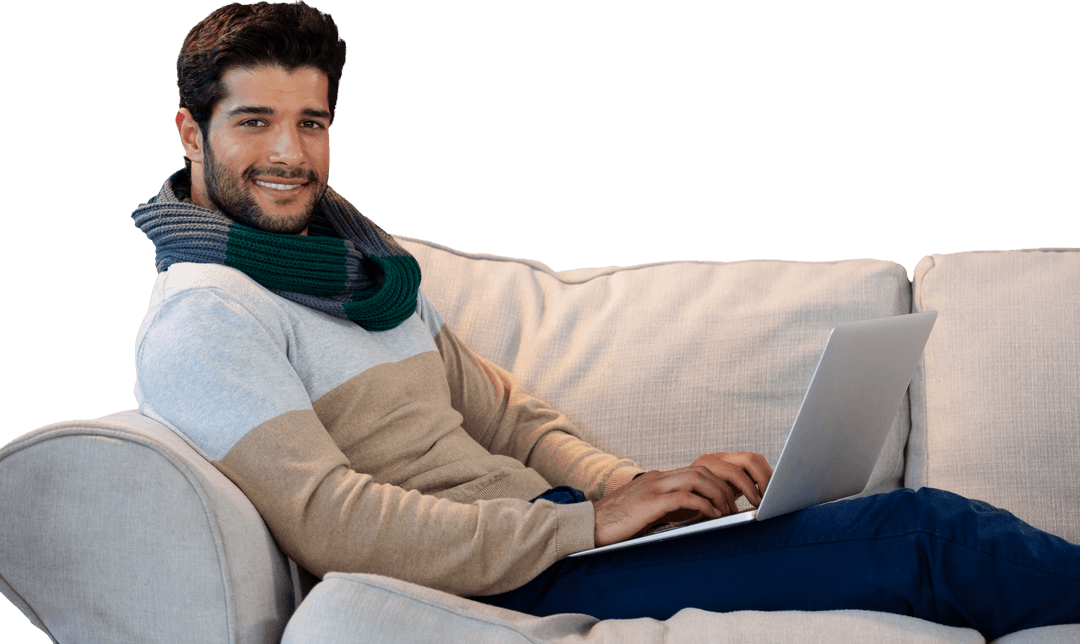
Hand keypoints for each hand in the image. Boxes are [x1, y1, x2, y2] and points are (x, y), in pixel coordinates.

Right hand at [591, 452, 771, 546]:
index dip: (719, 482)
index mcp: (659, 479)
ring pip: (698, 478)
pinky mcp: (649, 502)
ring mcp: (653, 487)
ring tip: (729, 513)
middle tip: (738, 507)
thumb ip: (668, 510)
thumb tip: (696, 518)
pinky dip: (703, 506)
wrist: (586, 527)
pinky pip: (685, 497)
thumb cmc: (616, 525)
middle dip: (726, 486)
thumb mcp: (647, 513)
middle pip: (703, 470)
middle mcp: (658, 478)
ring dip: (719, 495)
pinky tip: (712, 517)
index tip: (733, 499)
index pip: (697, 470)